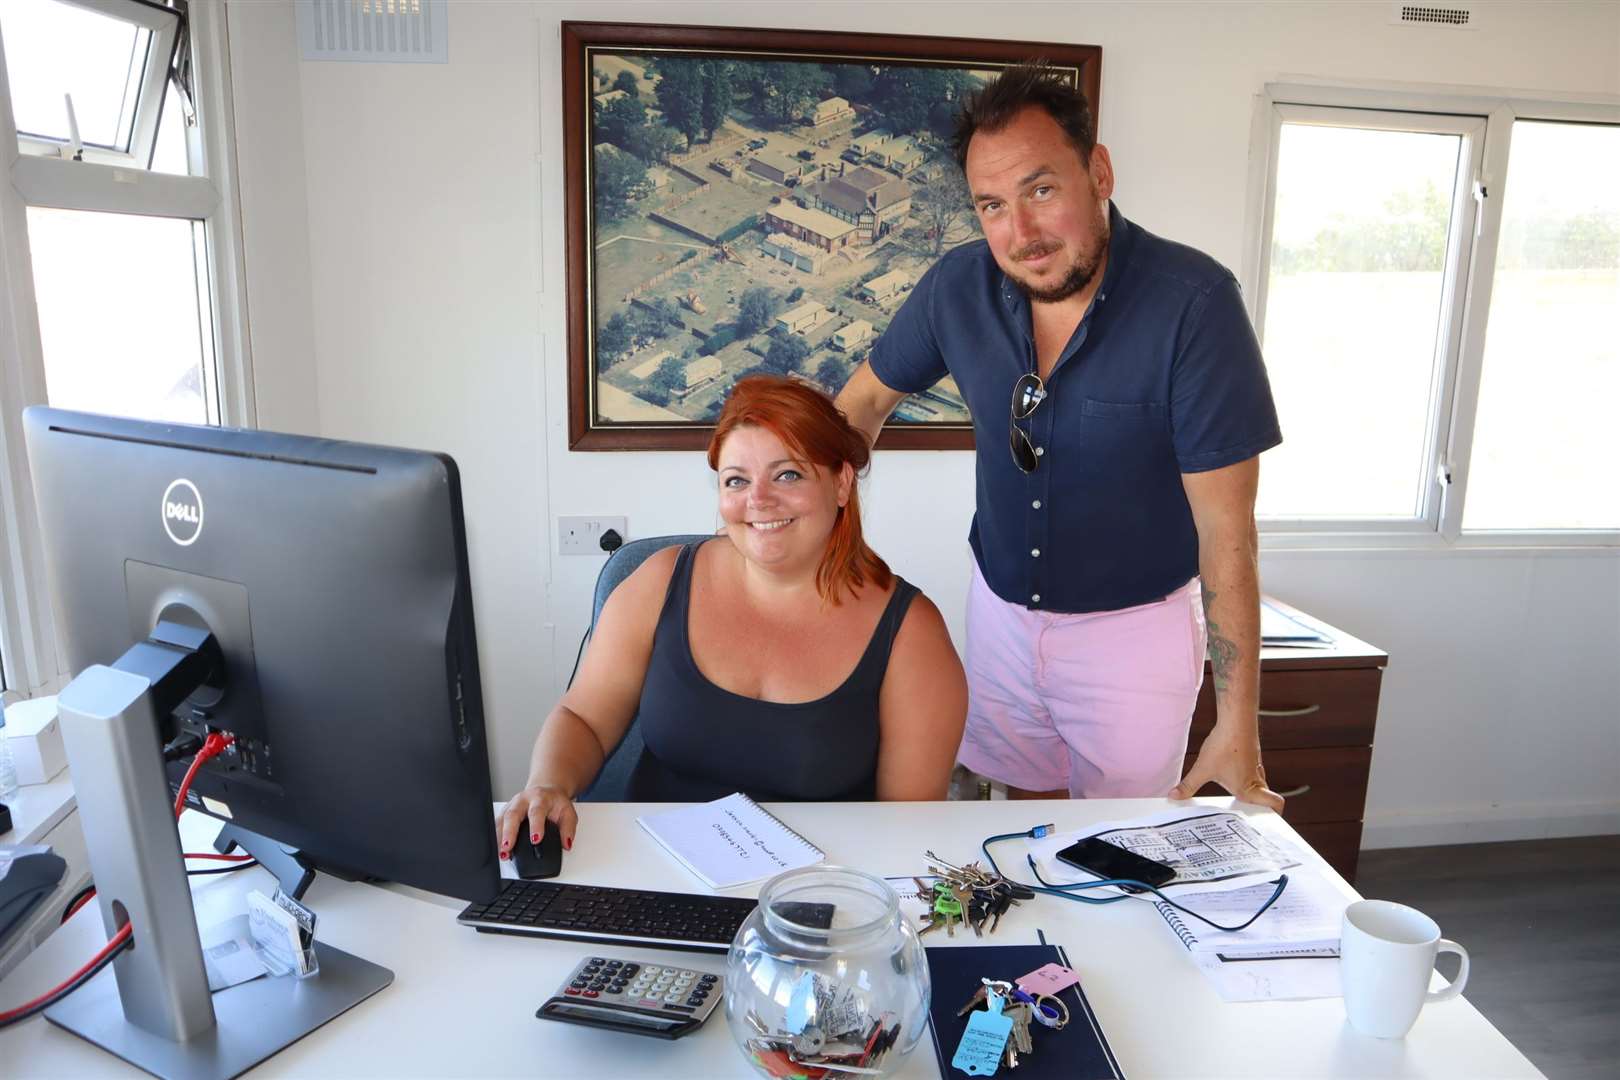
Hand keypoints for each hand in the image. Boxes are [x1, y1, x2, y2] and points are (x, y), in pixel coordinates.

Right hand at [497, 784, 577, 858]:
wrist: (546, 791)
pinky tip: (497, 849)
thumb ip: (568, 827)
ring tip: (502, 853)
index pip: (537, 811)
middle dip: (509, 832)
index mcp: (540, 798)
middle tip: (508, 847)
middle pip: (512, 815)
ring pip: (501, 820)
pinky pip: (497, 824)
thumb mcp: (568, 811)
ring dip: (499, 837)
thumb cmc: (555, 802)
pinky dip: (496, 837)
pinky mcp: (504, 812)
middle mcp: (522, 800)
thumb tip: (566, 844)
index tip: (535, 840)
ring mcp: (511, 805)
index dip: (535, 826)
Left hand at [1170, 724, 1284, 811]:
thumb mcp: (1202, 769)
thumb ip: (1188, 786)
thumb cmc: (1224, 745)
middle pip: (1266, 798)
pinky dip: (1245, 778)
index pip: (1275, 804)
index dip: (1275, 814)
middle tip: (1242, 815)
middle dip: (1258, 807)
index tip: (1264, 823)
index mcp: (1248, 789)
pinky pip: (1253, 773)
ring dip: (1250, 792)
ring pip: (1259, 785)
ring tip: (1233, 799)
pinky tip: (1229, 774)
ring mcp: (1256, 767)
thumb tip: (1174, 797)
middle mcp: (1256, 779)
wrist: (1236, 720)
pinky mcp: (1252, 756)